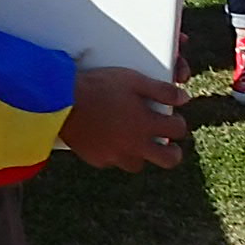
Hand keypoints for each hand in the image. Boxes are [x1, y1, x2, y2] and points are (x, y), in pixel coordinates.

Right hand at [61, 64, 189, 170]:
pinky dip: (116, 153)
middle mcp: (135, 145)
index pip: (177, 130)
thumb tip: (184, 98)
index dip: (179, 124)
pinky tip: (110, 139)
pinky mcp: (98, 160)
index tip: (174, 119)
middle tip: (168, 144)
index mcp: (146, 124)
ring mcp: (116, 156)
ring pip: (139, 164)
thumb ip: (162, 90)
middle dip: (172, 152)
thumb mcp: (133, 80)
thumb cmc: (98, 86)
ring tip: (135, 140)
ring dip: (141, 153)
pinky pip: (114, 161)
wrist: (61, 102)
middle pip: (168, 160)